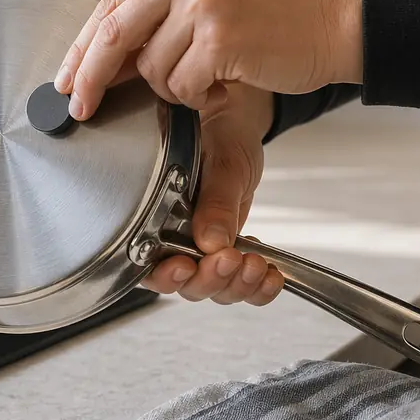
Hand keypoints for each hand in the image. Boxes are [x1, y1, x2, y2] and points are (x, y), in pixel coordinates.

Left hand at [54, 0, 361, 119]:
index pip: (110, 5)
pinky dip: (197, 97)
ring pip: (151, 68)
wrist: (337, 21)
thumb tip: (101, 64)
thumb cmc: (273, 17)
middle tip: (79, 108)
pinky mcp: (221, 37)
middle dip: (90, 78)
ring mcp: (204, 2)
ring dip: (172, 88)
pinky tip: (225, 83)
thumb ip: (157, 18)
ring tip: (210, 76)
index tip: (64, 80)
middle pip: (112, 33)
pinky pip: (181, 87)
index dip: (81, 49)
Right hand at [139, 84, 284, 304]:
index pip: (149, 265)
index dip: (165, 275)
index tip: (185, 265)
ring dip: (237, 286)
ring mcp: (201, 251)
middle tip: (233, 259)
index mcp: (154, 219)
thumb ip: (215, 202)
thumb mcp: (220, 163)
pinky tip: (270, 275)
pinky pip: (241, 285)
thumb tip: (212, 241)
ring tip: (256, 265)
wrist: (236, 129)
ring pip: (213, 290)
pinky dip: (258, 288)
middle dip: (211, 280)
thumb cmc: (216, 135)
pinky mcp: (227, 254)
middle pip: (184, 284)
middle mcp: (173, 241)